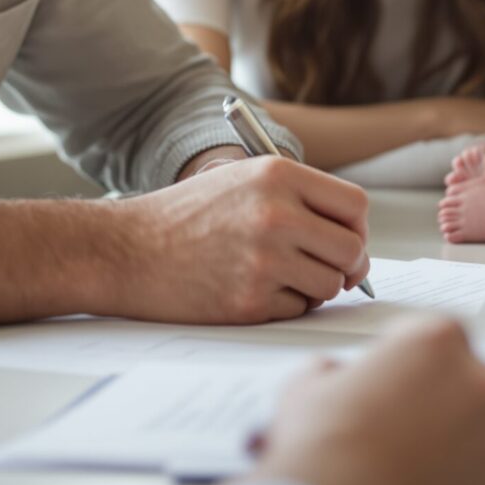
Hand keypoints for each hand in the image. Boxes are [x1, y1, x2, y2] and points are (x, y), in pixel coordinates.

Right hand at [106, 157, 371, 322]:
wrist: (127, 250)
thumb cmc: (185, 215)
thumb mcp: (242, 178)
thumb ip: (297, 196)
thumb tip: (353, 231)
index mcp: (278, 175)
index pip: (355, 205)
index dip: (357, 228)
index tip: (346, 239)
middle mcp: (276, 214)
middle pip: (352, 250)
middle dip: (348, 265)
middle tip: (331, 269)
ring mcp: (264, 260)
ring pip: (330, 285)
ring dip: (316, 288)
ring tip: (283, 277)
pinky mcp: (250, 301)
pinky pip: (298, 309)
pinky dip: (285, 305)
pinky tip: (254, 290)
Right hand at [250, 318, 484, 484]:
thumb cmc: (325, 449)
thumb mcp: (308, 386)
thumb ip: (334, 371)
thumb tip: (334, 378)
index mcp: (437, 340)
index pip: (437, 333)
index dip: (411, 355)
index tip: (398, 373)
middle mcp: (479, 379)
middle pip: (469, 376)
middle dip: (441, 394)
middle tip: (405, 418)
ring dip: (459, 433)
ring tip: (415, 456)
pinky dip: (469, 474)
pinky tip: (430, 481)